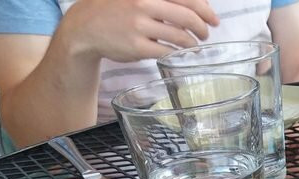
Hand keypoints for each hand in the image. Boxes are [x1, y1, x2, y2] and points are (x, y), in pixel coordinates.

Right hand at [56, 0, 219, 63]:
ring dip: (192, 43)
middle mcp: (143, 3)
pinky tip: (180, 53)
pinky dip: (178, 53)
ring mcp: (139, 26)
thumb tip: (201, 5)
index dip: (204, 8)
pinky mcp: (137, 47)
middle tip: (206, 34)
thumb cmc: (117, 9)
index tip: (213, 17)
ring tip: (194, 45)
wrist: (85, 27)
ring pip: (180, 36)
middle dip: (202, 27)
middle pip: (187, 16)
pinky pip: (167, 51)